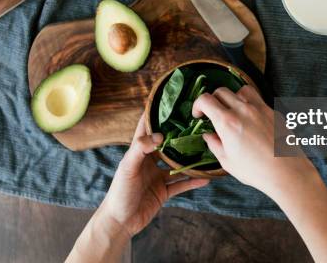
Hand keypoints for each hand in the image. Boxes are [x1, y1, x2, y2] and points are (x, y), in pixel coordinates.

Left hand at [100, 116, 209, 235]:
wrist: (120, 222)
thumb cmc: (119, 192)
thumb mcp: (128, 168)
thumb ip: (141, 149)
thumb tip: (159, 135)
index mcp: (138, 152)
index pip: (146, 128)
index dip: (156, 115)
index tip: (170, 103)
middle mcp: (149, 162)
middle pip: (167, 145)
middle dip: (180, 136)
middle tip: (196, 124)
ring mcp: (157, 176)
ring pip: (178, 165)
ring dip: (190, 159)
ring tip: (206, 150)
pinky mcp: (164, 192)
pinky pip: (181, 184)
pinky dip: (193, 181)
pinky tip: (206, 177)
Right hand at [193, 86, 315, 197]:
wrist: (287, 172)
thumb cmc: (256, 171)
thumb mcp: (227, 161)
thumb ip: (214, 144)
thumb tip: (208, 135)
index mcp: (228, 122)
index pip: (206, 99)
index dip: (198, 105)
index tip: (198, 115)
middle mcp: (243, 110)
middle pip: (221, 91)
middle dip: (213, 100)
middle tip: (213, 114)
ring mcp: (260, 108)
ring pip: (241, 90)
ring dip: (233, 97)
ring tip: (233, 112)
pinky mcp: (273, 112)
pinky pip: (258, 100)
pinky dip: (250, 105)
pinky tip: (251, 121)